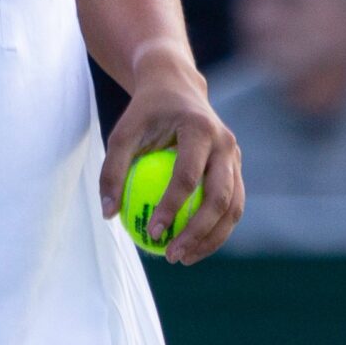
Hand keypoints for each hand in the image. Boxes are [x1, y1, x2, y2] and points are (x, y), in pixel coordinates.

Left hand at [98, 45, 243, 265]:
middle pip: (220, 196)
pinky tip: (193, 247)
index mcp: (200, 129)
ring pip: (233, 206)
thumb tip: (108, 214)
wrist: (177, 86)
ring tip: (183, 259)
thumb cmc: (145, 112)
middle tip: (171, 255)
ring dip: (212, 238)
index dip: (172, 208)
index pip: (188, 176)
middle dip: (198, 232)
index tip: (153, 233)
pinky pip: (232, 205)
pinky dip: (217, 229)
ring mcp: (235, 156)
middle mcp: (225, 143)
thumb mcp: (122, 133)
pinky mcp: (236, 168)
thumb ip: (113, 171)